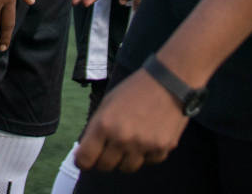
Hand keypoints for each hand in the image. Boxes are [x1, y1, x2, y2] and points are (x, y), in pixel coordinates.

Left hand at [75, 66, 189, 171]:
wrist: (169, 83)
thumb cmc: (134, 90)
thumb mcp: (108, 103)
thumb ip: (96, 127)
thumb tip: (85, 150)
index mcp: (104, 124)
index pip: (86, 158)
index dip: (83, 162)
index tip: (84, 161)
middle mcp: (122, 138)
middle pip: (105, 166)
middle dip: (103, 160)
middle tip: (108, 150)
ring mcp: (142, 146)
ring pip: (127, 168)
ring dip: (125, 158)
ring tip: (131, 141)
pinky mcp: (161, 150)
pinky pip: (148, 162)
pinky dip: (146, 154)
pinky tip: (149, 137)